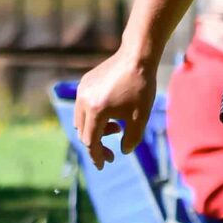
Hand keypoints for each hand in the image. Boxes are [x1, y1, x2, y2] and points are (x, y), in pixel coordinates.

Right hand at [72, 48, 156, 167]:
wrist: (137, 57)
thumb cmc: (141, 87)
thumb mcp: (140, 117)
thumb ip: (131, 138)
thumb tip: (123, 151)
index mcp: (96, 111)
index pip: (90, 142)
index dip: (97, 156)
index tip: (104, 165)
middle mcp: (84, 101)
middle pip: (83, 133)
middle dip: (96, 145)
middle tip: (112, 151)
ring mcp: (82, 91)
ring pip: (81, 120)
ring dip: (94, 130)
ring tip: (115, 128)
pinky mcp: (85, 83)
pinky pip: (83, 106)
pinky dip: (93, 116)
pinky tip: (111, 113)